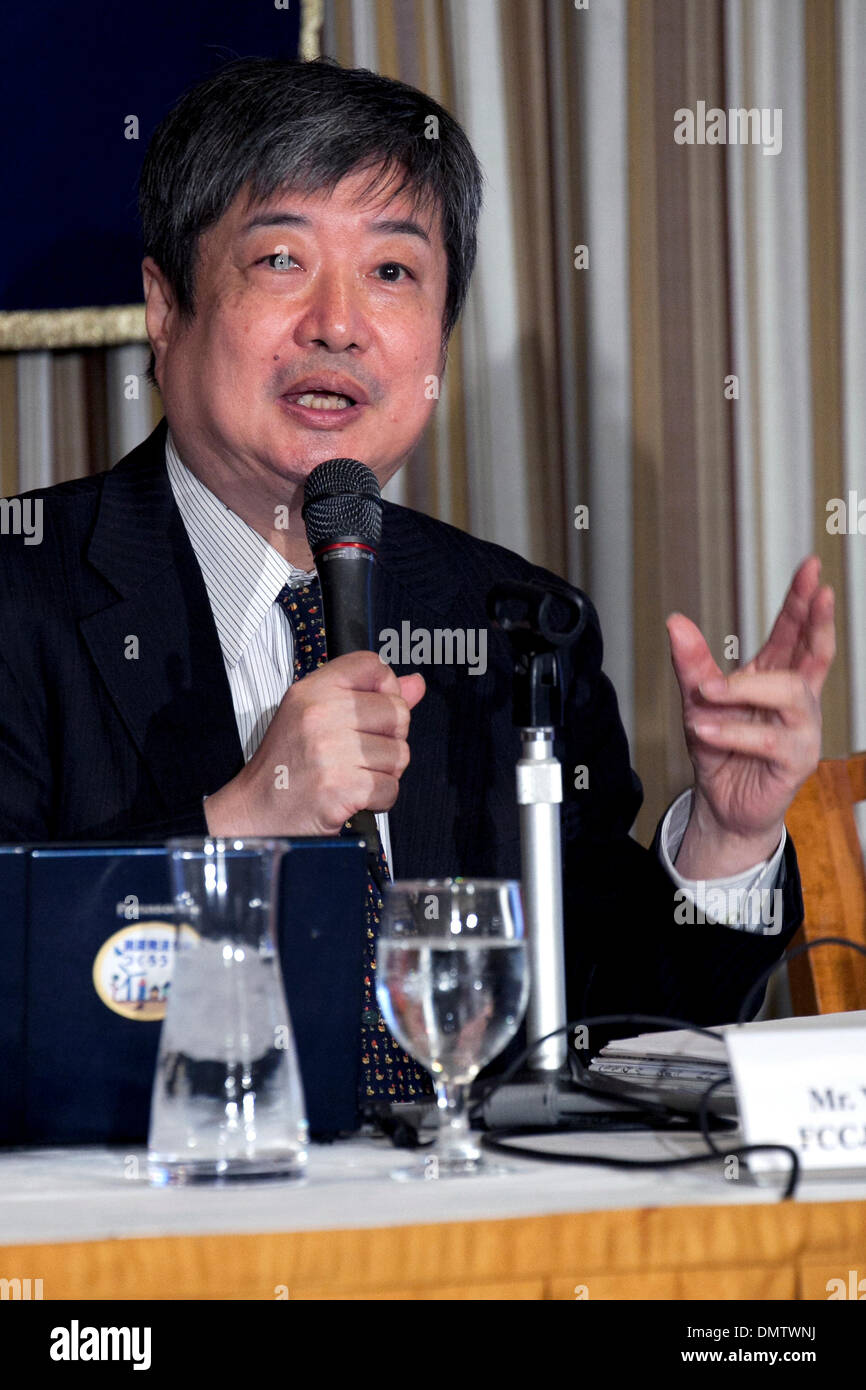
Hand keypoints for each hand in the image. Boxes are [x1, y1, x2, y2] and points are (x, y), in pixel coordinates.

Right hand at [204, 652, 424, 835]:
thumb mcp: (317, 717)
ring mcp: (330, 750)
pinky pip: (391, 788)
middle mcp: (320, 714)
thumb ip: (370, 697)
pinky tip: (353, 798)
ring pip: (399, 754)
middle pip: (397, 712)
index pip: (373, 666)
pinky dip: (379, 800)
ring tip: (353, 777)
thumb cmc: (288, 766)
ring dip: (384, 773)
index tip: (373, 713)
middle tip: (359, 755)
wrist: (255, 813)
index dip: (387, 689)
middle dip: (389, 740)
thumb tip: (416, 683)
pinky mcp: (340, 787)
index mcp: (313, 690)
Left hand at [667, 555, 834, 877]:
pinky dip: (733, 732)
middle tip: (815, 590)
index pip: (794, 632)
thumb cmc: (720, 750)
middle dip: (817, 619)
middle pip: (816, 652)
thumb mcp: (699, 700)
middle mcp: (796, 700)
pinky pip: (770, 740)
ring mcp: (802, 729)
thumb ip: (691, 662)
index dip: (803, 601)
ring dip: (744, 689)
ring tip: (707, 692)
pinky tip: (706, 729)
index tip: (810, 569)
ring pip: (790, 694)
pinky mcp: (795, 760)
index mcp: (776, 678)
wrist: (722, 803)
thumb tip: (676, 623)